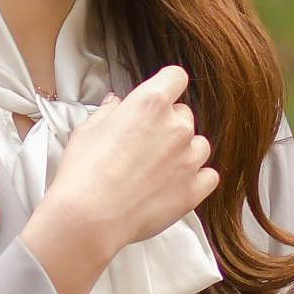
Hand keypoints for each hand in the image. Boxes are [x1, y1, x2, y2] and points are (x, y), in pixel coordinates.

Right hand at [23, 65, 218, 293]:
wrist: (90, 216)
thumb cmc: (84, 171)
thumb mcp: (88, 130)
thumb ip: (109, 112)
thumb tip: (117, 103)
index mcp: (151, 103)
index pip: (176, 77)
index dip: (167, 85)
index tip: (159, 96)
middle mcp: (177, 126)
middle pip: (184, 114)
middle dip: (169, 124)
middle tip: (145, 143)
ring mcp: (189, 159)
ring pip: (199, 145)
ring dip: (184, 151)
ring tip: (158, 168)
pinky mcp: (194, 189)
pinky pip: (208, 176)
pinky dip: (196, 178)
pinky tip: (175, 185)